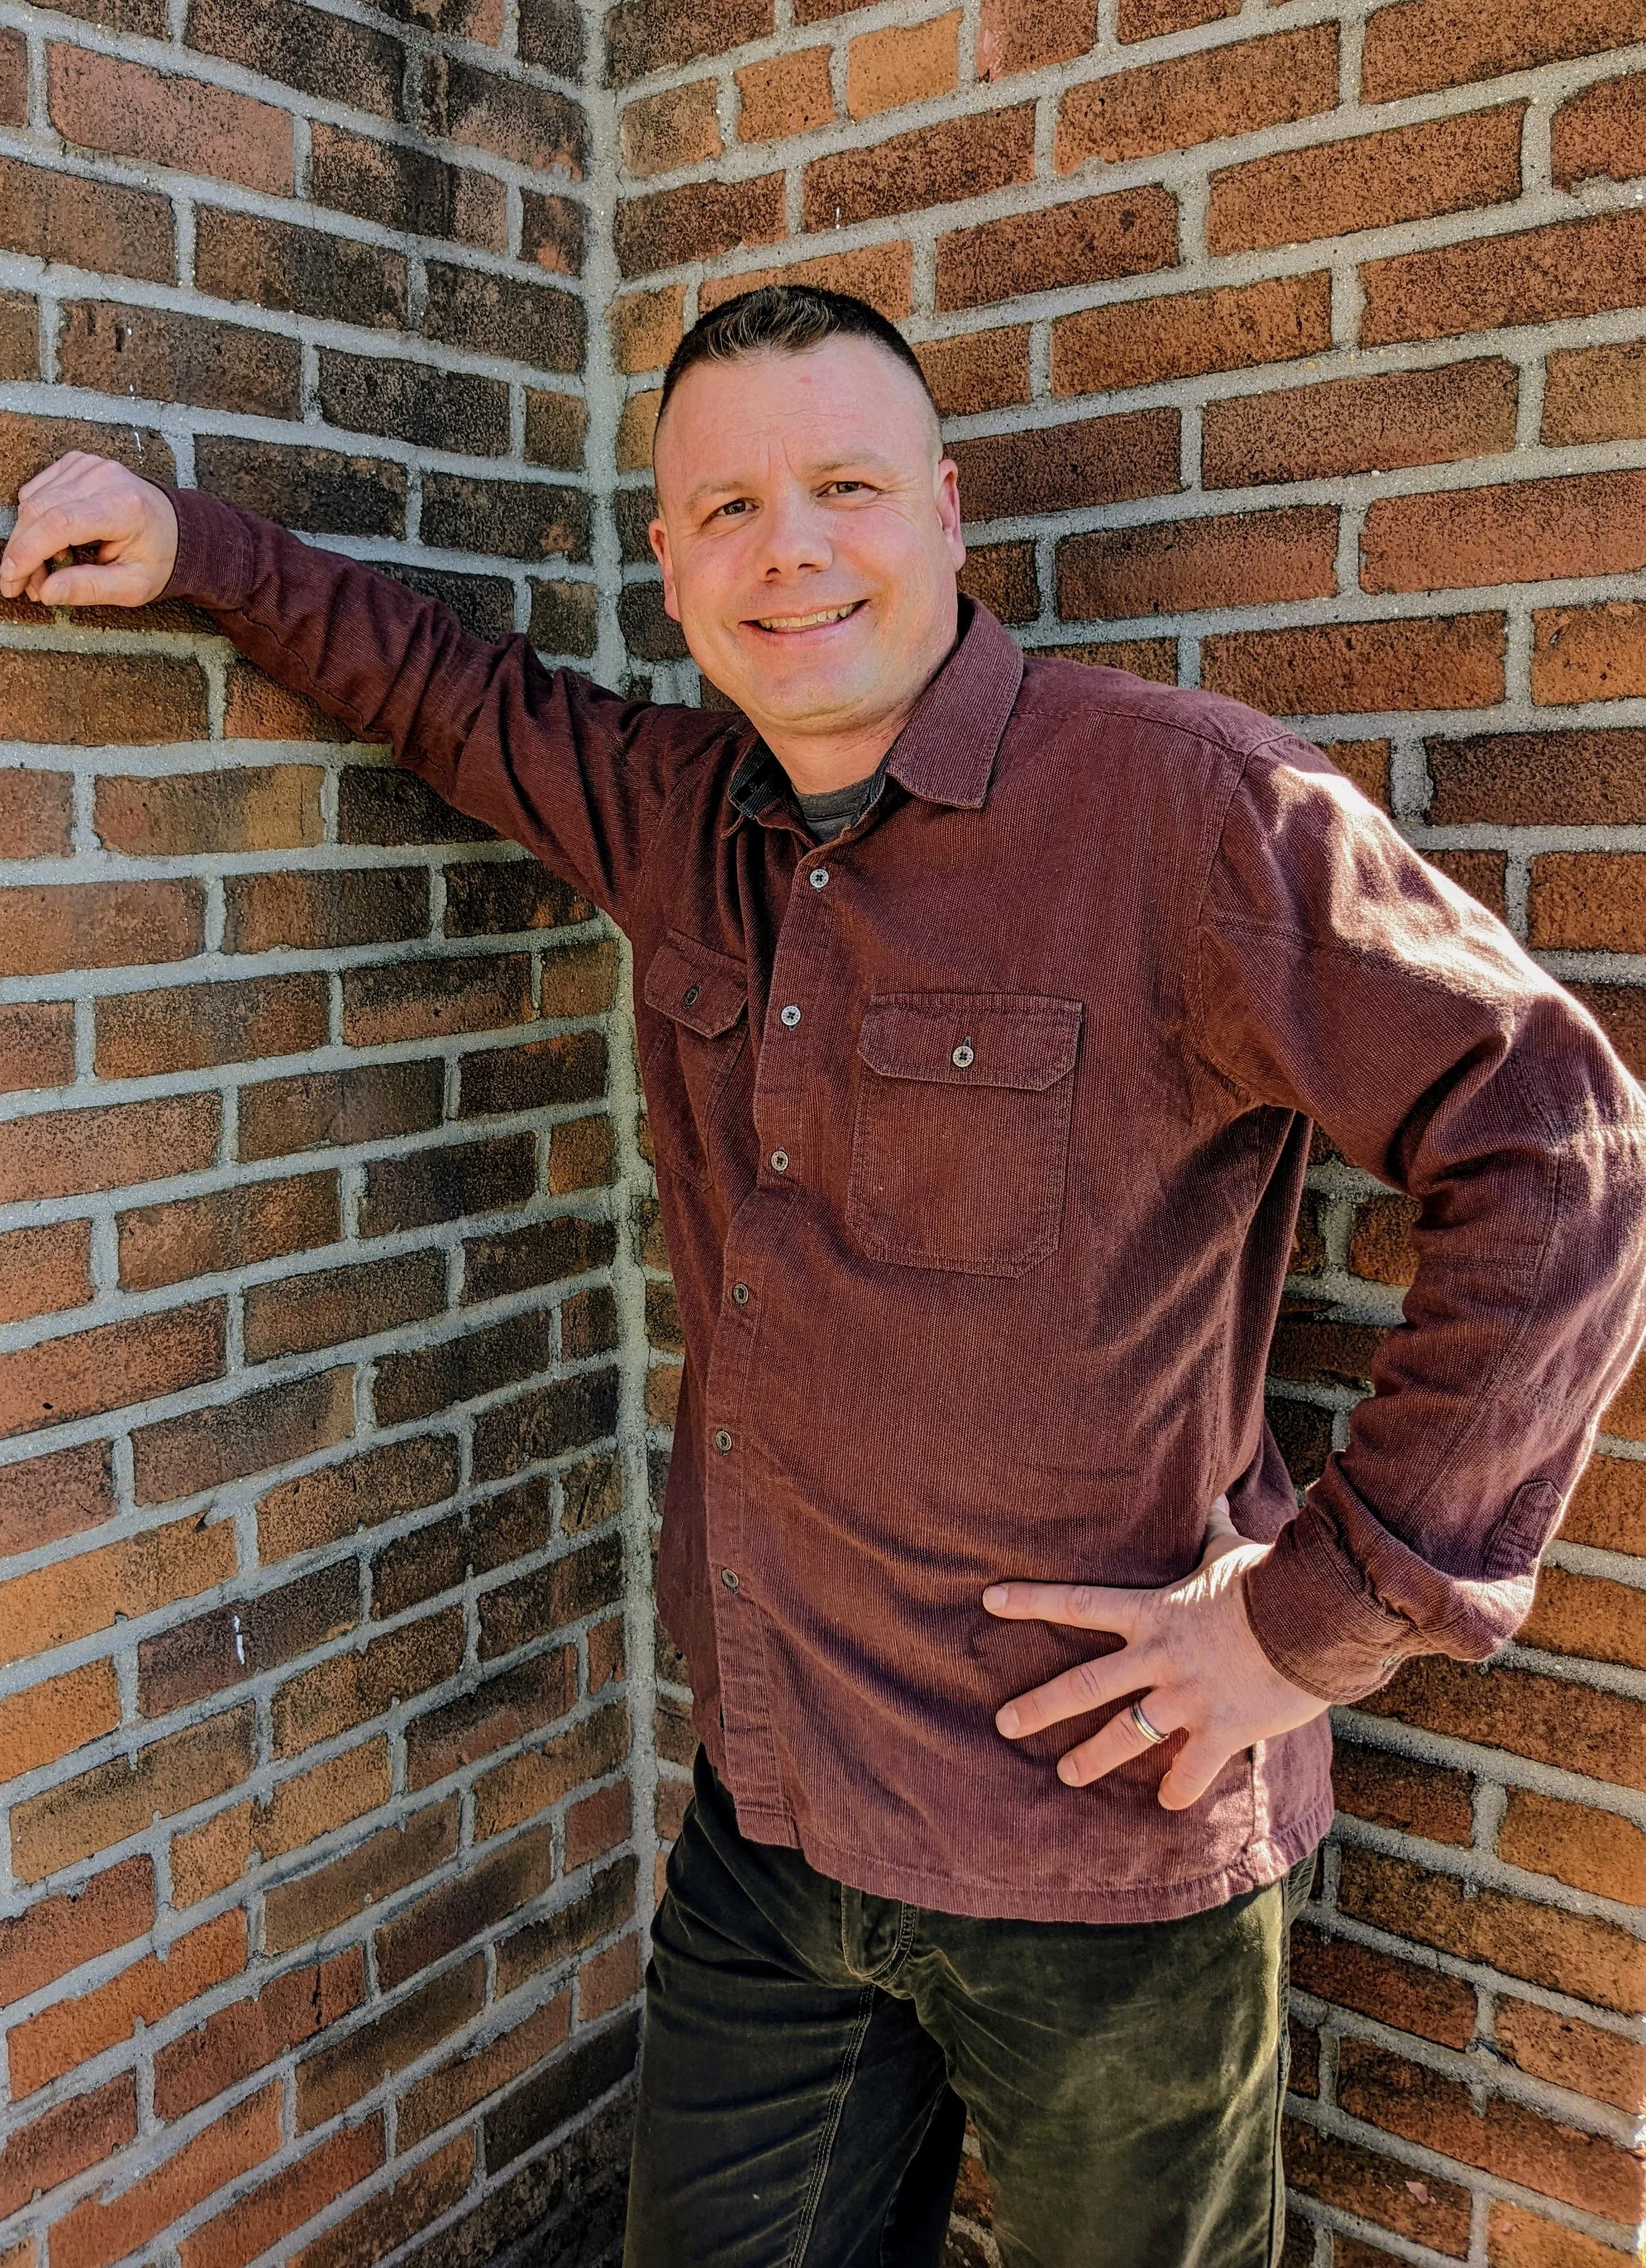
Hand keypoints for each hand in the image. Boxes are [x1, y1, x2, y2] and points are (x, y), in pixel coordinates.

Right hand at [1, 452, 177, 607]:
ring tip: (42, 569)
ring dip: (27, 539)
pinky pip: (38, 490)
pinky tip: (51, 542)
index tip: (11, 580)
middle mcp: (104, 478)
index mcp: (123, 506)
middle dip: (22, 553)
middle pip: (39, 511)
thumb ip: (90, 588)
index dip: (27, 553)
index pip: (58, 524)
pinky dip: (34, 519)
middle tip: (23, 585)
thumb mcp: (134, 586)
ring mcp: (89, 465)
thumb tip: (47, 591)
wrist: (176, 527)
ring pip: (32, 501)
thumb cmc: (158, 556)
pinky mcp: (77, 463)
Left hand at [983, 1498, 1326, 1809]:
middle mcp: (1158, 1658)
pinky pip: (1188, 1772)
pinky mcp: (1220, 1730)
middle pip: (1083, 1686)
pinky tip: (1167, 1801)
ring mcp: (1185, 1698)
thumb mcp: (1231, 1551)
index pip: (1077, 1603)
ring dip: (1090, 1759)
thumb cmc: (1271, 1579)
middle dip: (1038, 1707)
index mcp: (1152, 1613)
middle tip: (1005, 1724)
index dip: (1031, 1601)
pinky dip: (1176, 1790)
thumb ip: (1214, 1529)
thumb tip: (1218, 1494)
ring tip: (1066, 1774)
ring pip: (1123, 1736)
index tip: (990, 1601)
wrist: (1315, 1616)